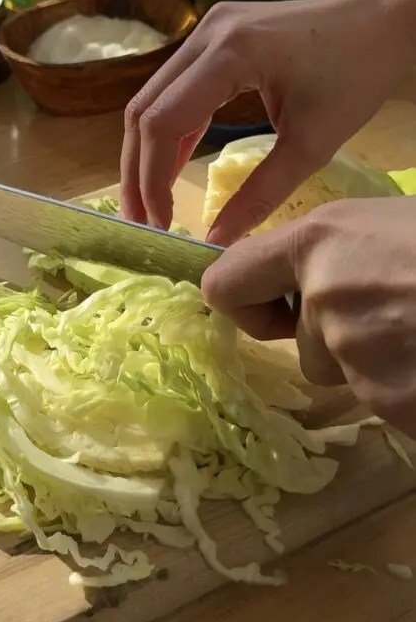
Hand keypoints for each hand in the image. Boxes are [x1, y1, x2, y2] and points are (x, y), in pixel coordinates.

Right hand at [121, 0, 414, 242]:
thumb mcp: (312, 145)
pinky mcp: (213, 38)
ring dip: (146, 153)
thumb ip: (261, 194)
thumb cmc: (355, 76)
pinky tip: (170, 169)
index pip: (163, 123)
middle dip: (137, 171)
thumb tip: (217, 239)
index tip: (160, 224)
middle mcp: (205, 35)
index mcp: (229, 54)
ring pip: (152, 99)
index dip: (152, 179)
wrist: (380, 19)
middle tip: (140, 221)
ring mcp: (206, 32)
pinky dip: (168, 132)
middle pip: (143, 110)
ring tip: (148, 203)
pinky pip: (175, 89)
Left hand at [201, 196, 415, 437]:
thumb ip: (338, 247)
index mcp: (318, 241)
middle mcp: (321, 298)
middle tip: (397, 315)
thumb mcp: (391, 219)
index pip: (225, 284)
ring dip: (376, 366)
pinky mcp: (387, 401)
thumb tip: (310, 271)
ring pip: (343, 374)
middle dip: (338, 341)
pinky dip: (406, 390)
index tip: (282, 311)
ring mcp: (352, 354)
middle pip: (302, 343)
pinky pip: (384, 401)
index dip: (250, 306)